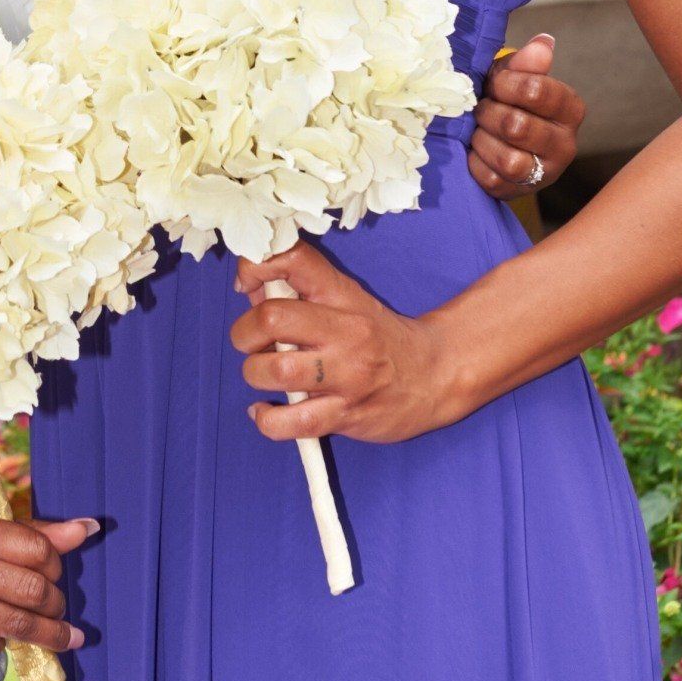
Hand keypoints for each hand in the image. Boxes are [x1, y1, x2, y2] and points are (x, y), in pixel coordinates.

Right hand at [0, 508, 93, 662]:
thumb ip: (25, 534)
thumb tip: (87, 529)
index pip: (34, 547)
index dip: (56, 566)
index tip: (58, 575)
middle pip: (32, 588)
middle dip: (56, 603)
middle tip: (59, 608)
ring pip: (18, 622)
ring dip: (50, 633)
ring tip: (64, 637)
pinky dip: (5, 642)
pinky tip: (3, 637)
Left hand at [231, 240, 465, 444]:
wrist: (436, 375)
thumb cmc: (380, 336)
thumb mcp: (347, 299)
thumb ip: (298, 291)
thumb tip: (249, 288)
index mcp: (341, 294)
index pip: (292, 258)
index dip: (255, 265)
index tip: (246, 283)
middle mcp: (345, 330)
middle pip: (271, 318)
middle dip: (244, 333)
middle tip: (252, 342)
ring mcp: (347, 375)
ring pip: (275, 370)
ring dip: (254, 374)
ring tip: (264, 376)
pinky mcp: (346, 415)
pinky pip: (289, 422)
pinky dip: (266, 419)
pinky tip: (266, 411)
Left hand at [469, 33, 583, 199]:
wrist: (496, 136)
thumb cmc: (507, 99)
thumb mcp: (514, 75)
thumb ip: (526, 62)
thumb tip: (543, 43)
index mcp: (569, 108)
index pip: (538, 91)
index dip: (507, 84)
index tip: (494, 83)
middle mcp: (566, 143)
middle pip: (518, 127)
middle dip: (490, 114)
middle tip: (481, 108)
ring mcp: (545, 172)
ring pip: (509, 160)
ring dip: (483, 141)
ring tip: (477, 130)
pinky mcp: (520, 192)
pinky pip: (493, 180)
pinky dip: (476, 163)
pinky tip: (475, 151)